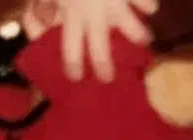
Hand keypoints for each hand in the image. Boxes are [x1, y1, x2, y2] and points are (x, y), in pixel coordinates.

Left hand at [19, 0, 155, 82]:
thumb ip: (44, 3)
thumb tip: (42, 21)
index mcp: (72, 14)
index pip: (71, 49)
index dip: (72, 66)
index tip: (75, 77)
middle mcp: (95, 14)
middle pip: (100, 49)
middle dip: (105, 66)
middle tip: (108, 78)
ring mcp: (116, 2)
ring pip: (132, 28)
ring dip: (138, 35)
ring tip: (144, 40)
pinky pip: (145, 1)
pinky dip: (148, 4)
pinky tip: (150, 8)